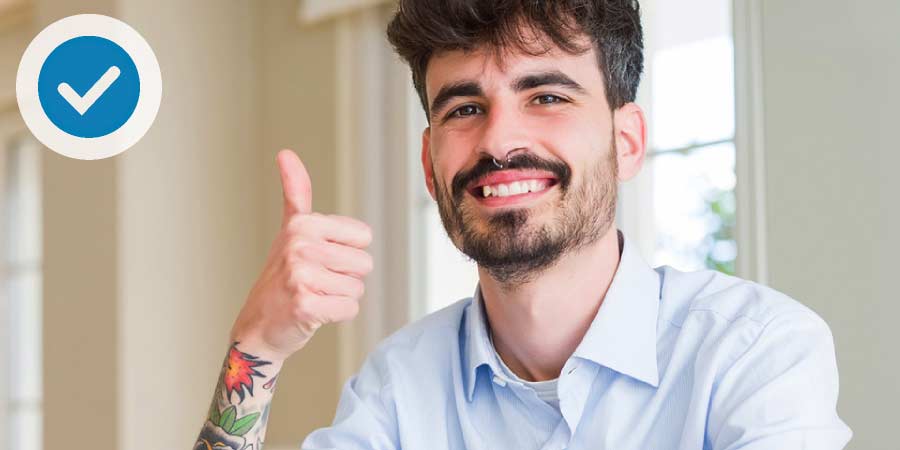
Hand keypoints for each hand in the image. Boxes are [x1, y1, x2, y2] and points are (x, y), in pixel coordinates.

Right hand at [229, 149, 372, 360]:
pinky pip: (349, 309)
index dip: (347, 252)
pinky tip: (314, 312)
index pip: (363, 237)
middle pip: (364, 264)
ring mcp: (300, 276)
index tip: (320, 259)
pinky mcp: (306, 306)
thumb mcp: (290, 229)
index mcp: (302, 224)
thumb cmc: (281, 276)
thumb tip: (286, 153)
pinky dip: (336, 315)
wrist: (258, 325)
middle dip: (345, 277)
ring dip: (339, 297)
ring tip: (314, 295)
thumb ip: (295, 191)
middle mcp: (300, 246)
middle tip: (316, 281)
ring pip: (357, 288)